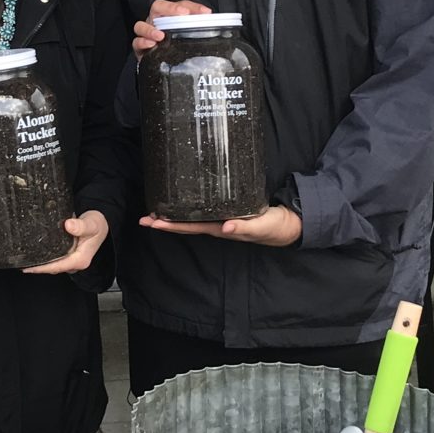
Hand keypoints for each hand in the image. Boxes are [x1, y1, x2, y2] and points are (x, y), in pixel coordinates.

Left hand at [24, 210, 109, 273]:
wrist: (101, 224)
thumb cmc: (97, 225)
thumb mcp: (91, 223)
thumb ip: (80, 225)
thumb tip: (68, 225)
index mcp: (81, 259)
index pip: (58, 266)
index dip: (42, 268)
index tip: (29, 268)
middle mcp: (76, 263)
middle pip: (53, 268)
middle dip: (38, 268)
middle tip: (21, 264)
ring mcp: (72, 261)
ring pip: (53, 266)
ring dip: (41, 264)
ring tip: (26, 261)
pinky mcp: (69, 257)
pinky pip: (55, 261)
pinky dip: (45, 259)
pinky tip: (36, 255)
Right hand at [133, 0, 211, 56]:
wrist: (163, 65)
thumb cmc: (176, 46)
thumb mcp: (188, 36)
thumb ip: (198, 29)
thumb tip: (213, 24)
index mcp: (169, 16)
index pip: (181, 5)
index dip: (193, 7)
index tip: (205, 12)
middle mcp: (156, 22)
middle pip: (157, 7)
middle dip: (170, 8)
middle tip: (182, 14)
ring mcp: (147, 34)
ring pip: (141, 25)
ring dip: (152, 29)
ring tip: (161, 35)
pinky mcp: (140, 48)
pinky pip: (136, 42)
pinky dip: (143, 41)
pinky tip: (152, 44)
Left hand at [139, 203, 302, 246]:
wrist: (288, 225)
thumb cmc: (275, 227)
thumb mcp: (262, 226)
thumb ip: (245, 226)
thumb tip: (226, 227)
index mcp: (222, 228)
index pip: (191, 227)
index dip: (171, 225)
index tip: (152, 222)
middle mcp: (218, 225)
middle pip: (186, 224)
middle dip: (165, 222)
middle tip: (144, 217)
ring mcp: (222, 220)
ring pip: (193, 219)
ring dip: (173, 217)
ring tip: (156, 212)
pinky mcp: (228, 211)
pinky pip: (204, 212)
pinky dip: (190, 208)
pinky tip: (182, 204)